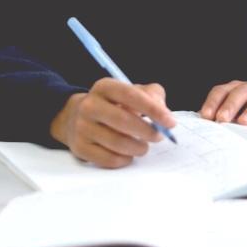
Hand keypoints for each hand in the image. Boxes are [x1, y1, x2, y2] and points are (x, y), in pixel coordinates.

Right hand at [49, 78, 177, 168]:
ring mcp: (82, 127)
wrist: (76, 117)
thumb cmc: (114, 105)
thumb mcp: (132, 92)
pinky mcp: (79, 147)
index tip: (170, 122)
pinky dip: (125, 159)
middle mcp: (89, 105)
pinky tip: (128, 154)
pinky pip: (108, 159)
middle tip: (159, 137)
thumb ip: (152, 96)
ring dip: (138, 148)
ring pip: (117, 143)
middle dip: (148, 132)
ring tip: (143, 146)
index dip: (153, 110)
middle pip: (123, 121)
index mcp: (104, 87)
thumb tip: (164, 114)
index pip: (131, 96)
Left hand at [200, 79, 246, 125]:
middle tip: (222, 119)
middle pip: (239, 93)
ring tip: (244, 122)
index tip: (206, 116)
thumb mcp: (242, 108)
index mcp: (238, 88)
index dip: (213, 102)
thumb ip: (227, 115)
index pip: (222, 91)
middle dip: (230, 105)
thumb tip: (205, 128)